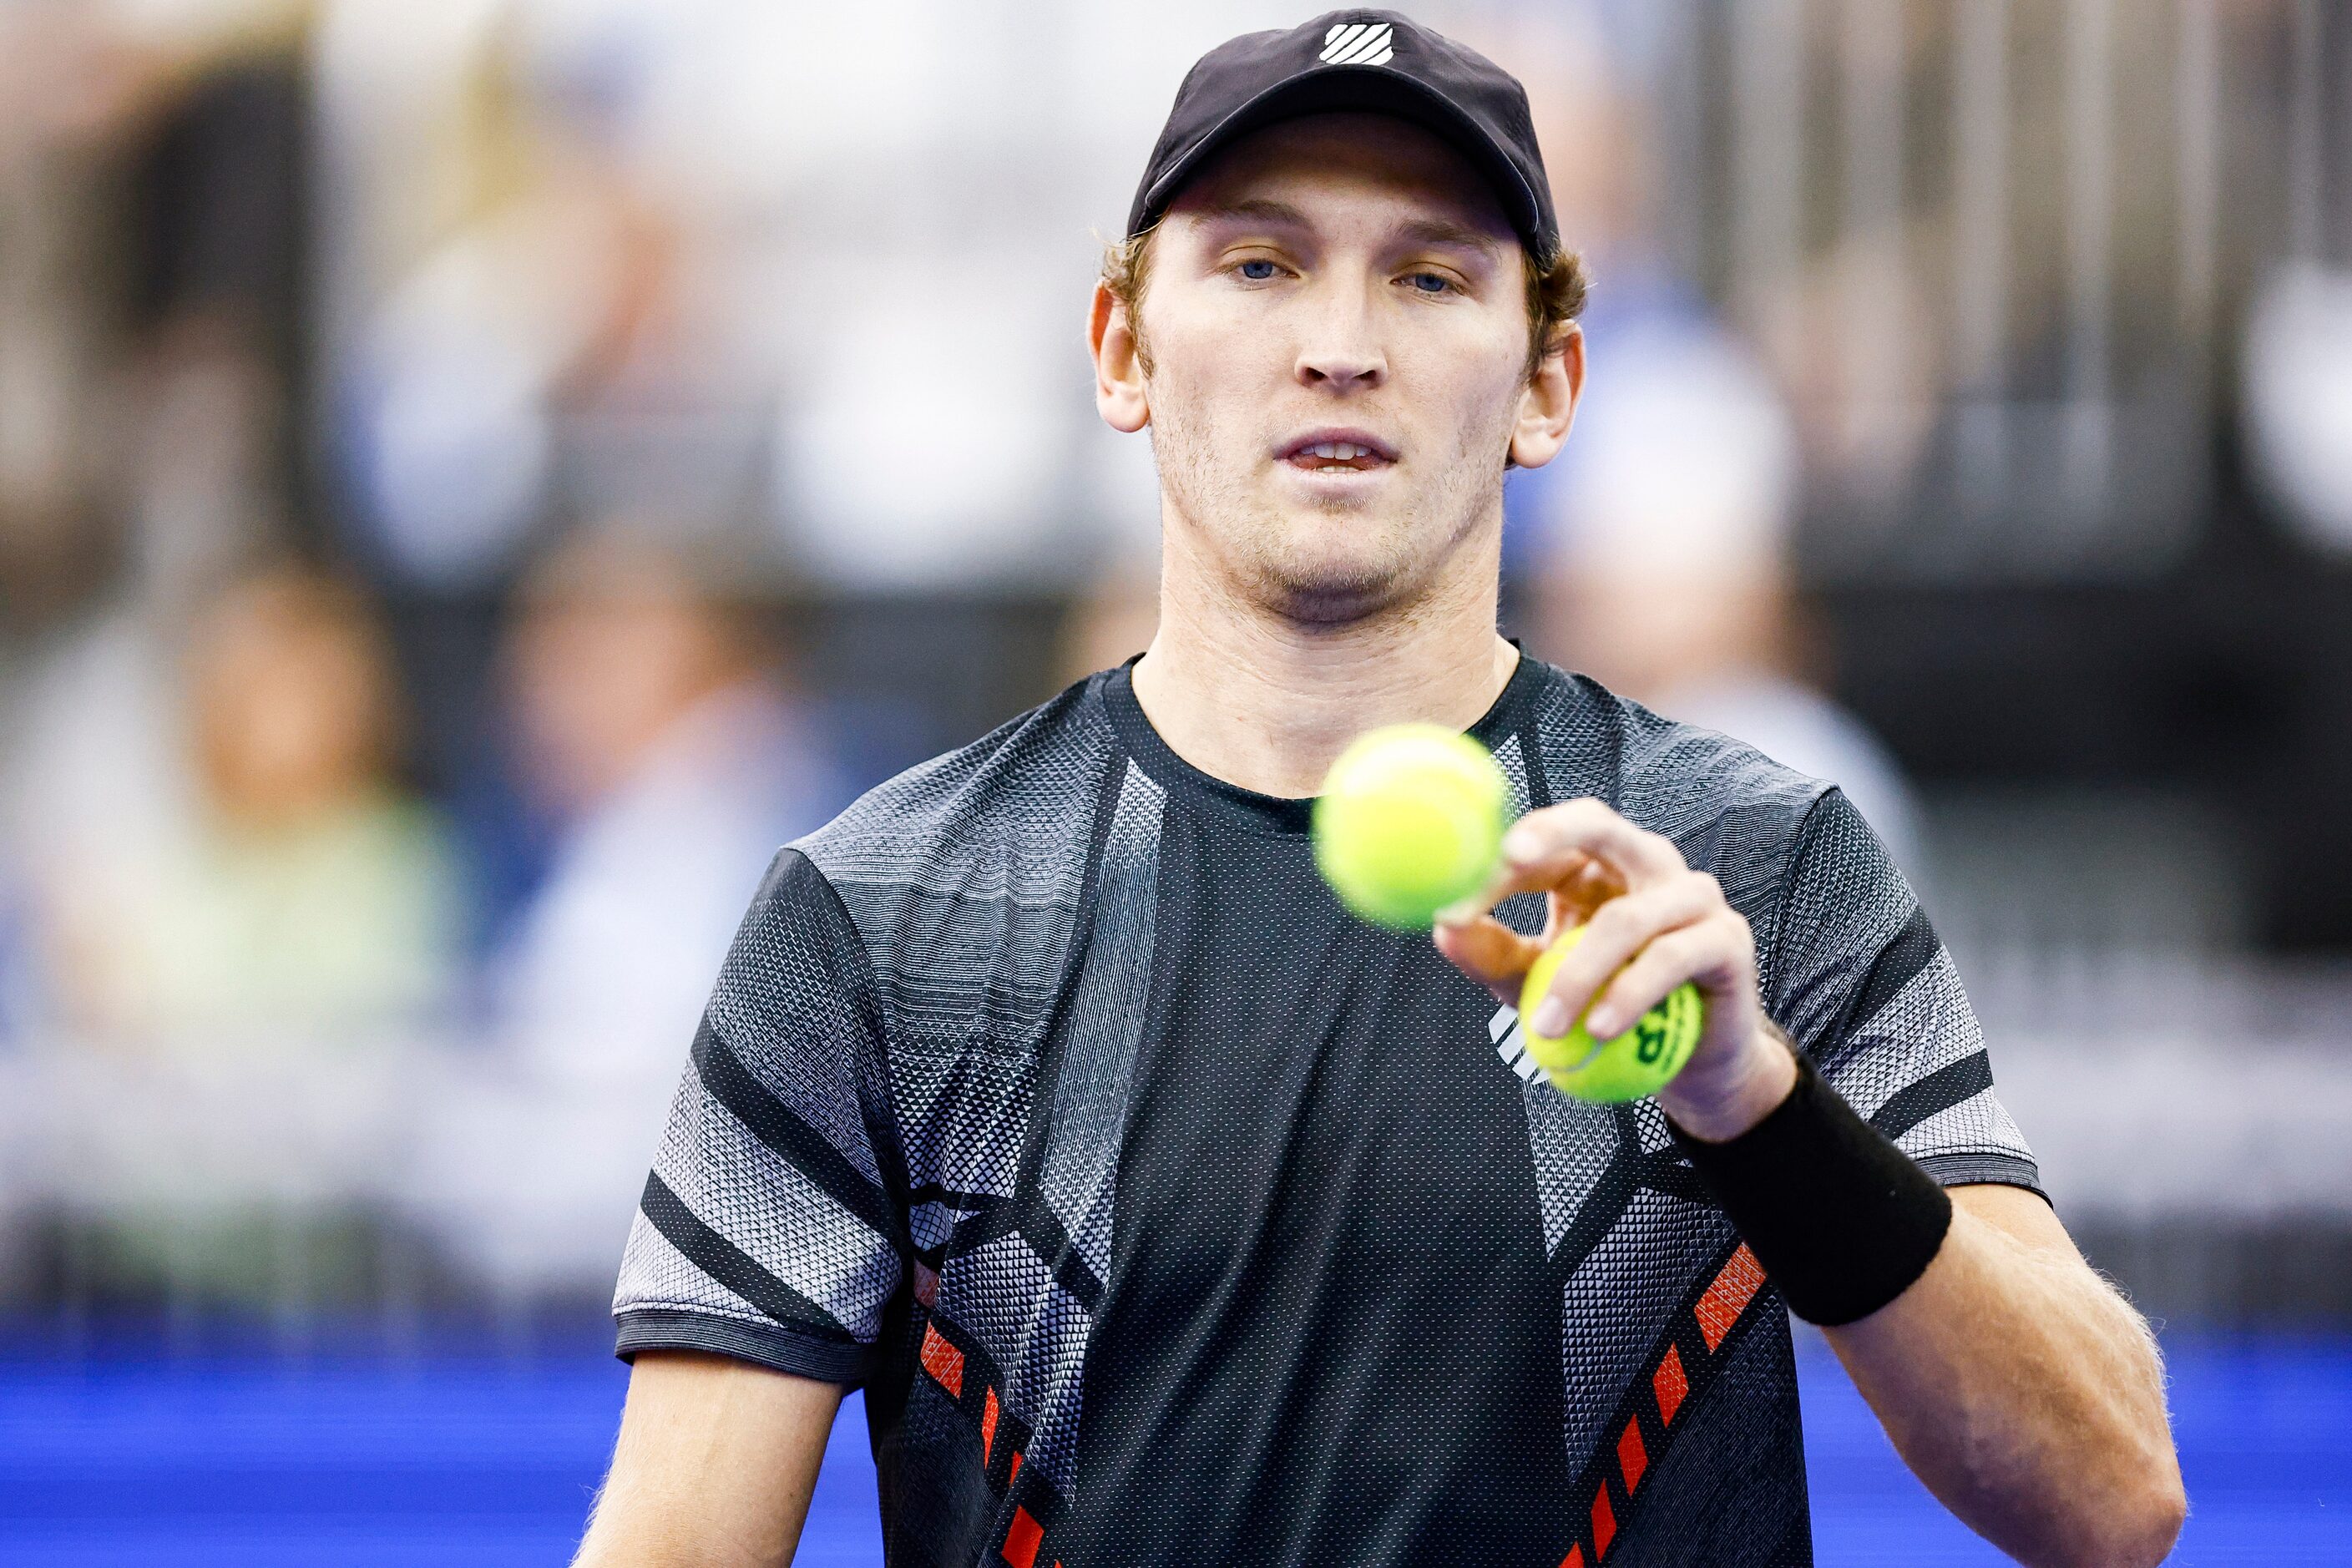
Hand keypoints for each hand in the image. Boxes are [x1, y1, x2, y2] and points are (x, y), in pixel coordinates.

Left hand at [1432, 798, 1795, 1140]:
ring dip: (1579, 976)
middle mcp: (1644, 863)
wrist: (1690, 1063)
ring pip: (1626, 918)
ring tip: (1547, 1027)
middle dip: (1551, 832)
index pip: (1543, 840)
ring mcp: (1692, 896)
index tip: (1458, 905)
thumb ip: (1492, 952)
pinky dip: (1630, 994)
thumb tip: (1443, 923)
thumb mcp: (1535, 982)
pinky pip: (1672, 957)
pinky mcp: (1727, 939)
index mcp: (1594, 863)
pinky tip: (1600, 1028)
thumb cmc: (1605, 1008)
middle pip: (1597, 824)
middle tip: (1509, 857)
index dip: (1499, 863)